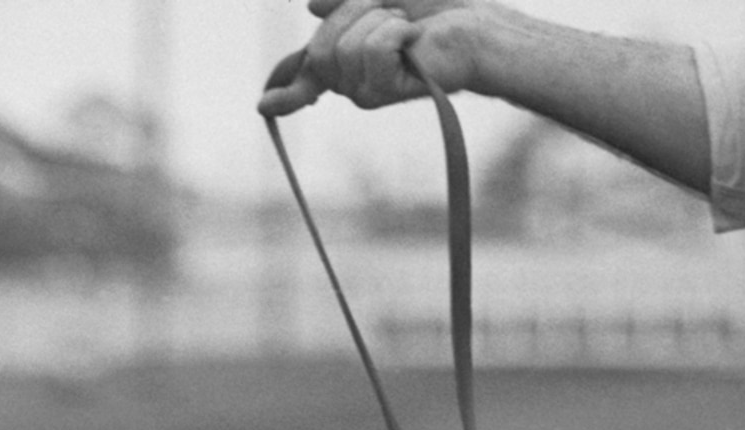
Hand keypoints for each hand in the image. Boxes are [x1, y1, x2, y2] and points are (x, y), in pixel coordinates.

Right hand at [261, 0, 488, 117]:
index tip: (264, 104)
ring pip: (340, 46)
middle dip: (352, 10)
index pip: (305, 73)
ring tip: (408, 28)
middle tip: (393, 10)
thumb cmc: (443, 6)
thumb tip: (310, 7)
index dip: (284, 86)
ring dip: (380, 18)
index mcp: (351, 58)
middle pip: (317, 46)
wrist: (479, 25)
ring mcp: (362, 90)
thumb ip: (345, 0)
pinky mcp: (378, 92)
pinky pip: (369, 49)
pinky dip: (395, 31)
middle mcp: (350, 80)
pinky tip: (414, 40)